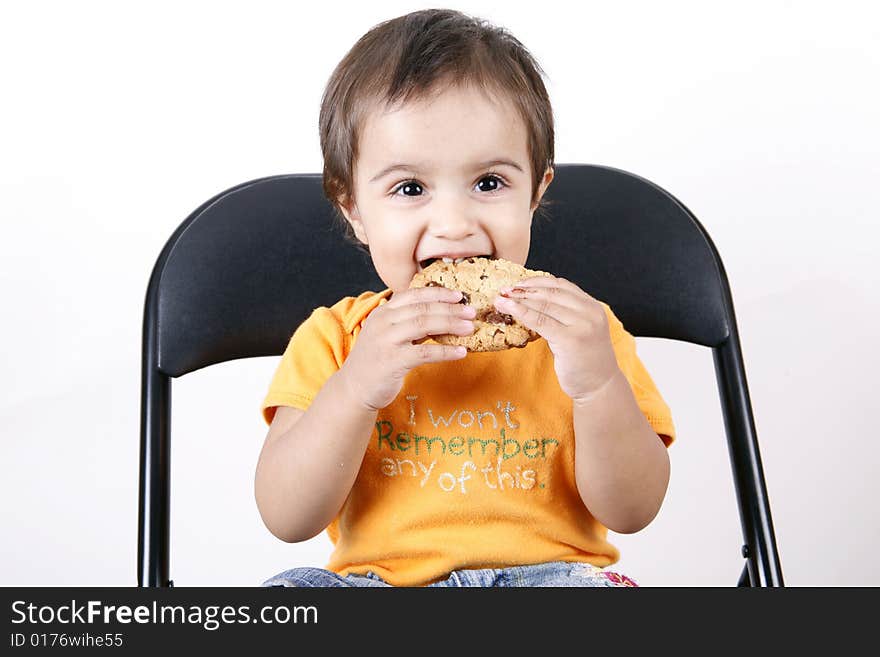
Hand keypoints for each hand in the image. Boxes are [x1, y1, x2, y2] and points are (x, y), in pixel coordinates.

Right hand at [340, 285, 474, 411]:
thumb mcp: (387, 334)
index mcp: (383, 312)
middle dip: (450, 309)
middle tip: (471, 312)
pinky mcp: (392, 361)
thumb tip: (442, 314)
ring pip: (424, 325)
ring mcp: (386, 341)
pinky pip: (425, 353)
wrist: (354, 388)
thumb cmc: (376, 360)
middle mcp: (383, 322)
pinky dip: (445, 351)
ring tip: (469, 328)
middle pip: (422, 309)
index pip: (413, 295)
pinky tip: (461, 352)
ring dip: (450, 325)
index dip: (438, 293)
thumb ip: (407, 322)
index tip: (458, 296)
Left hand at [493, 276, 620, 403]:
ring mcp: (582, 324)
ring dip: (519, 300)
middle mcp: (590, 312)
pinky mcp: (571, 339)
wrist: (600, 386)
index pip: (561, 285)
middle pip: (551, 293)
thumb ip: (563, 316)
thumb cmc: (585, 361)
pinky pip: (541, 321)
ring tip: (500, 299)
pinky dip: (522, 312)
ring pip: (544, 305)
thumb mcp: (578, 330)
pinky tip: (509, 309)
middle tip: (504, 290)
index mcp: (592, 306)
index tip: (517, 284)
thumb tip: (531, 303)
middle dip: (524, 290)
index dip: (536, 282)